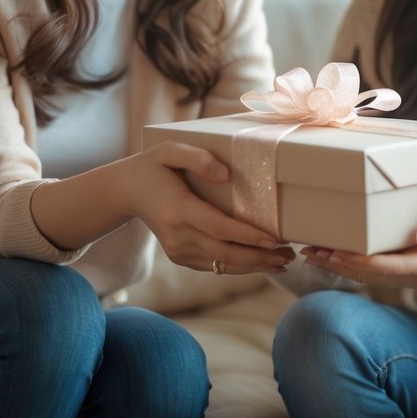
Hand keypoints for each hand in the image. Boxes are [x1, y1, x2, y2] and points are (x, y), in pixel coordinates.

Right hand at [125, 141, 294, 274]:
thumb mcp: (170, 150)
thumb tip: (226, 175)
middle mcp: (178, 235)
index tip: (274, 239)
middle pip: (225, 253)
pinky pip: (213, 265)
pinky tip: (260, 263)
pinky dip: (238, 266)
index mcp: (178, 209)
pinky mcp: (180, 256)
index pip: (219, 228)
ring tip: (283, 263)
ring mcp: (178, 250)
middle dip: (259, 257)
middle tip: (289, 256)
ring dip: (254, 266)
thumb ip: (198, 158)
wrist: (127, 191)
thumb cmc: (154, 165)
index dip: (247, 236)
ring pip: (222, 264)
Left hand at [301, 193, 416, 289]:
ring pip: (378, 278)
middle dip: (344, 263)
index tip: (345, 250)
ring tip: (312, 254)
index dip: (373, 258)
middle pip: (382, 273)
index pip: (403, 261)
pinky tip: (333, 258)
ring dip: (343, 267)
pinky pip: (382, 275)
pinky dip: (356, 268)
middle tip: (312, 251)